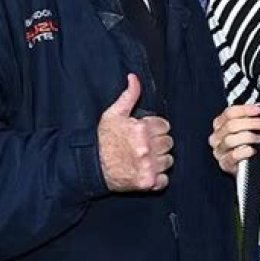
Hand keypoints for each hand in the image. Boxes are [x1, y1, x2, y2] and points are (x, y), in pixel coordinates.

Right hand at [97, 74, 173, 190]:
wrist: (91, 166)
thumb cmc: (102, 140)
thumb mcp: (113, 114)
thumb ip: (129, 95)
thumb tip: (134, 77)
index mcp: (141, 130)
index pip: (165, 126)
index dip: (155, 128)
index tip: (145, 133)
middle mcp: (147, 149)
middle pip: (168, 143)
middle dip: (158, 143)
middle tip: (144, 146)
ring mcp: (148, 167)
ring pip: (168, 160)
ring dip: (159, 160)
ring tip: (144, 159)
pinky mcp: (147, 183)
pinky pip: (165, 180)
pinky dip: (158, 178)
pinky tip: (146, 171)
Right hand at [209, 104, 259, 173]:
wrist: (244, 167)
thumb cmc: (245, 145)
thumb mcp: (245, 128)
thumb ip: (248, 119)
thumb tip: (259, 109)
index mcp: (220, 125)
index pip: (229, 113)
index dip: (244, 110)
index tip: (258, 110)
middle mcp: (216, 137)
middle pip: (230, 125)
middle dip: (251, 123)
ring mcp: (219, 151)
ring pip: (230, 140)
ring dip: (248, 137)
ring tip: (258, 139)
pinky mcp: (224, 164)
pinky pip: (233, 156)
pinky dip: (245, 151)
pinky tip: (253, 150)